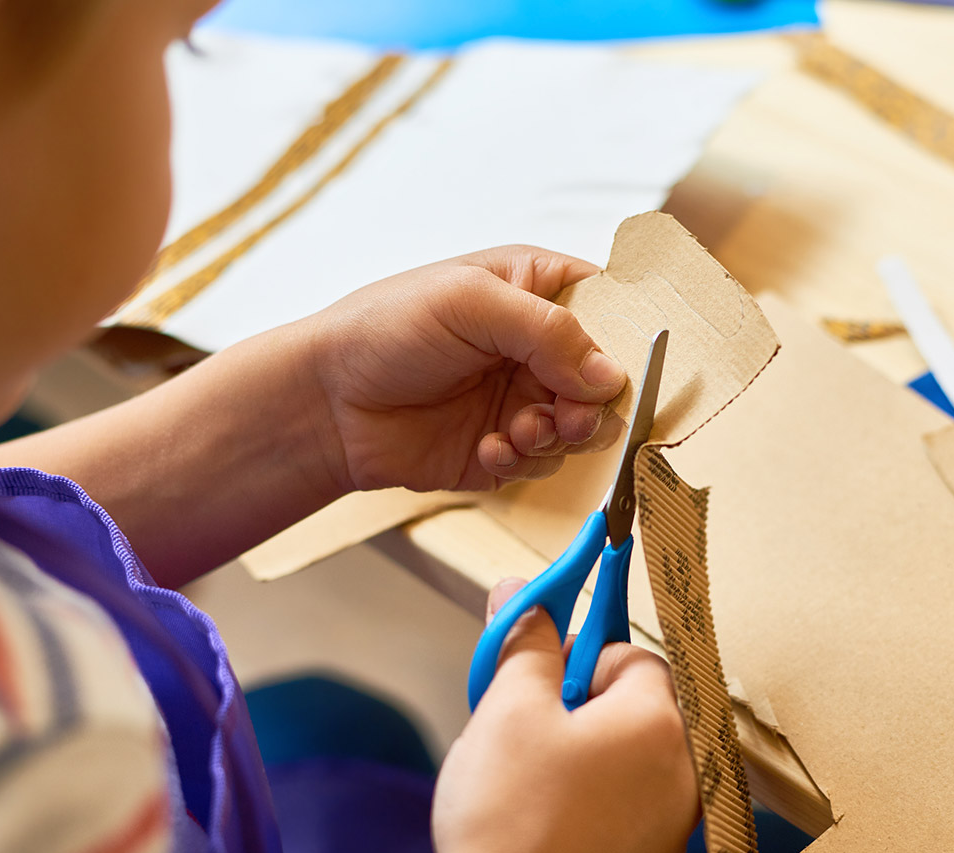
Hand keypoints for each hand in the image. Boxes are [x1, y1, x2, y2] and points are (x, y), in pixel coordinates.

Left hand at [305, 245, 627, 493]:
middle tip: (565, 416)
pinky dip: (524, 460)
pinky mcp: (506, 445)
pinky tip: (488, 448)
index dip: (627, 337)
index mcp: (536, 288)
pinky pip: (545, 462)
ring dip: (556, 434)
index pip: (611, 306)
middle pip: (608, 378)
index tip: (628, 368)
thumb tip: (611, 376)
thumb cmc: (384, 328)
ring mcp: (524, 395)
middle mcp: (538, 344)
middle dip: (592, 403)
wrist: (326, 403)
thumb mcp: (470, 303)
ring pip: (583, 426)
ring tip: (516, 430)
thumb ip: (548, 331)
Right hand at [433, 579, 699, 852]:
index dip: (577, 659)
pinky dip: (591, 804)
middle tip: (522, 733)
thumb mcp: (506, 713)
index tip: (536, 677)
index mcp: (659, 721)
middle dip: (576, 709)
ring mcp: (676, 823)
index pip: (632, 655)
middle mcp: (685, 769)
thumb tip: (522, 594)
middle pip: (634, 708)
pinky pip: (628, 808)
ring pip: (628, 760)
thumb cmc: (511, 823)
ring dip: (582, 758)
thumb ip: (525, 645)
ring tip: (527, 784)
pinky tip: (546, 824)